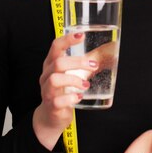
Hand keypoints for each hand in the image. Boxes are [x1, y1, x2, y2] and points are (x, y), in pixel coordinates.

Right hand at [32, 32, 97, 148]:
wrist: (51, 117)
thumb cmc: (62, 91)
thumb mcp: (69, 74)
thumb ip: (81, 64)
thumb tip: (105, 52)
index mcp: (51, 64)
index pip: (55, 46)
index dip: (67, 39)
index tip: (81, 35)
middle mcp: (46, 75)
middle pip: (58, 62)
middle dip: (78, 62)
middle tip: (93, 65)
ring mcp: (47, 91)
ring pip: (55, 79)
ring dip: (74, 80)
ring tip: (86, 84)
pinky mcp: (51, 105)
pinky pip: (58, 100)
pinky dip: (71, 98)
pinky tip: (79, 97)